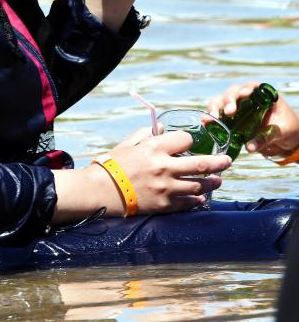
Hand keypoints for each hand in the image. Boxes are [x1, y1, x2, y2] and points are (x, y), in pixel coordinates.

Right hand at [51, 127, 230, 222]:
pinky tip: (201, 197)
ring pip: (199, 185)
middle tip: (228, 161)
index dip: (188, 139)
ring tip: (218, 180)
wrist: (104, 190)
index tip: (188, 142)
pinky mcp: (165, 205)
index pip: (185, 139)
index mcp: (155, 148)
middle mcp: (165, 167)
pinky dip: (197, 199)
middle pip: (201, 163)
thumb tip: (161, 127)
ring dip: (211, 182)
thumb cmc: (114, 164)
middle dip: (218, 162)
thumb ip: (146, 134)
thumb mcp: (129, 143)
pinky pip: (188, 203)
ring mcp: (167, 188)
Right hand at [208, 82, 298, 158]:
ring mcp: (237, 107)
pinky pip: (217, 113)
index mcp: (263, 95)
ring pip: (221, 101)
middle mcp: (247, 98)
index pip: (252, 86)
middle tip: (229, 112)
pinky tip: (206, 122)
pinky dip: (211, 117)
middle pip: (233, 92)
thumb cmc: (287, 130)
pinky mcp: (230, 118)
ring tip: (211, 118)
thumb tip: (249, 147)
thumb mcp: (280, 132)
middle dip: (228, 100)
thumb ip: (265, 138)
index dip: (246, 88)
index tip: (245, 95)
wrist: (284, 141)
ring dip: (215, 108)